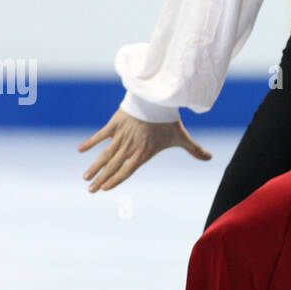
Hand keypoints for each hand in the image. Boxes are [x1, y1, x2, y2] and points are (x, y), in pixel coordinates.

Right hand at [78, 107, 211, 192]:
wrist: (158, 99)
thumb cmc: (169, 120)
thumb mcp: (182, 137)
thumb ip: (194, 149)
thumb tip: (210, 158)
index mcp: (144, 153)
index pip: (128, 170)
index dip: (116, 180)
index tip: (105, 189)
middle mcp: (130, 147)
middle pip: (113, 166)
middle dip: (101, 179)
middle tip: (90, 190)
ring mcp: (121, 135)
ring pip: (105, 154)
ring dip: (94, 166)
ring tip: (85, 177)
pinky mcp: (115, 123)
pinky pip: (101, 135)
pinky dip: (90, 142)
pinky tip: (80, 150)